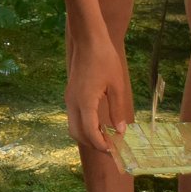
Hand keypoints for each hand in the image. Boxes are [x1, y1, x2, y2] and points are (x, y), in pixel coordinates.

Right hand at [64, 37, 131, 153]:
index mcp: (85, 102)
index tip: (114, 152)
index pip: (90, 133)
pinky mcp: (70, 94)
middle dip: (94, 144)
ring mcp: (70, 99)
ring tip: (107, 138)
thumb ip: (117, 110)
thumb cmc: (104, 59)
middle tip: (111, 148)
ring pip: (74, 127)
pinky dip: (85, 126)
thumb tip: (121, 130)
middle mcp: (73, 103)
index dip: (102, 145)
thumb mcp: (116, 85)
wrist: (87, 39)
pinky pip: (74, 117)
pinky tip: (100, 124)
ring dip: (88, 136)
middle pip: (78, 134)